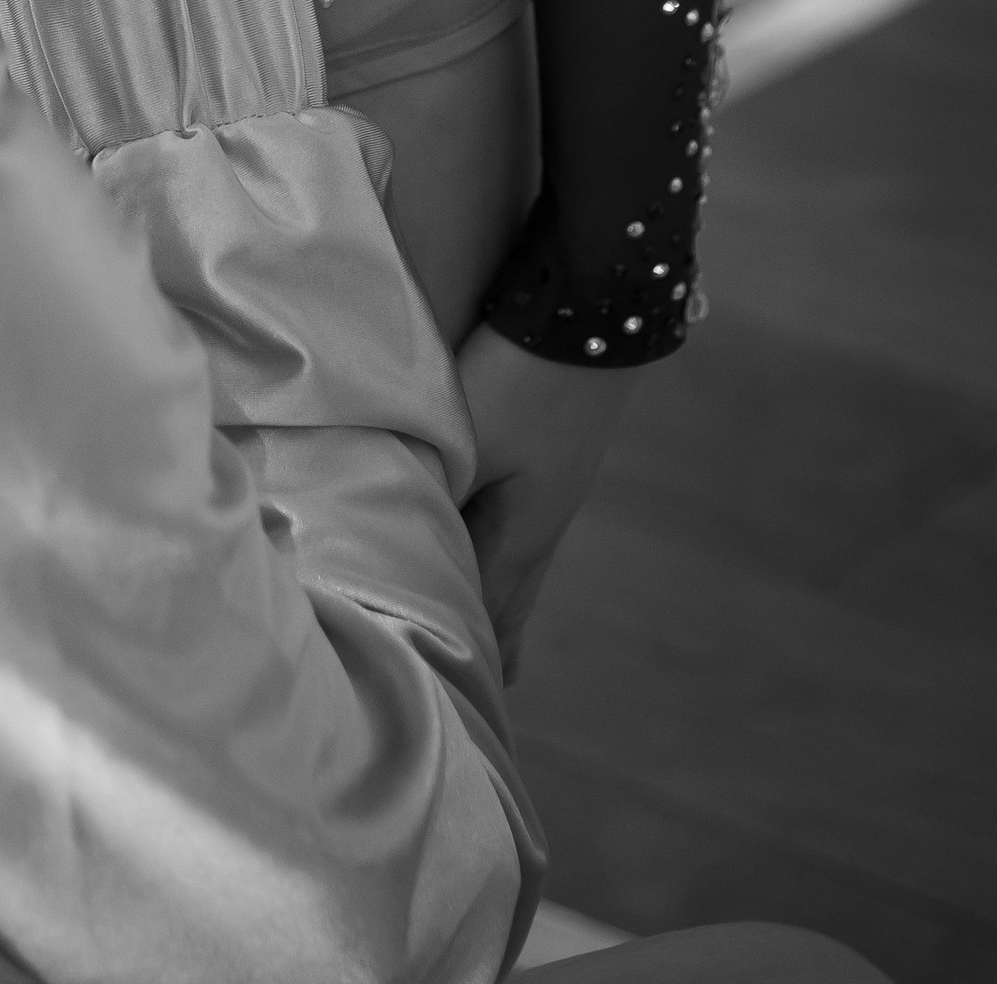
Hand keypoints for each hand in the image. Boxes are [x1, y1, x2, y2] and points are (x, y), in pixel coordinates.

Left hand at [455, 321, 634, 677]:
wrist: (596, 305)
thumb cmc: (522, 374)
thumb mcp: (467, 438)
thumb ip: (433, 496)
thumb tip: (400, 542)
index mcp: (522, 536)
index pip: (482, 617)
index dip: (457, 651)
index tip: (434, 690)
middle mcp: (541, 525)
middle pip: (507, 603)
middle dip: (484, 641)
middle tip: (472, 691)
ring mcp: (551, 491)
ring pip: (514, 565)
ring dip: (488, 595)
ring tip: (477, 633)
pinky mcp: (550, 457)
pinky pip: (515, 527)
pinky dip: (493, 550)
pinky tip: (483, 540)